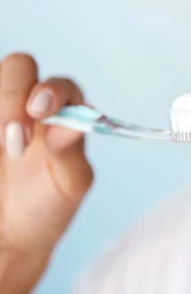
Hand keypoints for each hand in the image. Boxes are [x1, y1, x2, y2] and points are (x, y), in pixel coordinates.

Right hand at [0, 53, 92, 291]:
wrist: (8, 236)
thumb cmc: (44, 206)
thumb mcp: (67, 184)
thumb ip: (69, 153)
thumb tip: (66, 127)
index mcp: (61, 114)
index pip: (61, 85)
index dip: (52, 91)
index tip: (40, 112)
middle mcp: (25, 103)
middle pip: (18, 68)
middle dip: (13, 94)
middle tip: (13, 139)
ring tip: (0, 151)